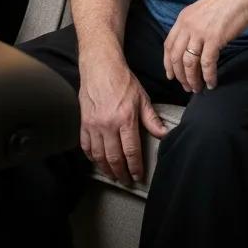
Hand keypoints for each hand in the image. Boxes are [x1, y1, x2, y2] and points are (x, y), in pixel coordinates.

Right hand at [78, 57, 167, 184]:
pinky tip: (97, 161)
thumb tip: (164, 134)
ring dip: (106, 169)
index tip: (138, 177)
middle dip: (121, 173)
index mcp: (125, 119)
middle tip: (126, 181)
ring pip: (99, 156)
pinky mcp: (84, 122)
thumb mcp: (142, 98)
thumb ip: (151, 119)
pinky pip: (86, 145)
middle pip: (114, 158)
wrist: (100, 66)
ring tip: (113, 175)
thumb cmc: (123, 80)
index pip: (131, 151)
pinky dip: (91, 157)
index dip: (135, 167)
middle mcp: (108, 124)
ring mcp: (94, 124)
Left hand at [164, 0, 247, 92]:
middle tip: (187, 87)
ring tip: (198, 88)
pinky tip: (212, 83)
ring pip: (189, 63)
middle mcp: (187, 25)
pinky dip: (208, 76)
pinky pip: (207, 63)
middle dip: (180, 76)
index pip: (168, 45)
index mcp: (183, 18)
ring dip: (193, 79)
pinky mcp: (214, 38)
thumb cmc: (227, 2)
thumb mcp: (202, 12)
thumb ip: (194, 26)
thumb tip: (192, 45)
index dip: (167, 63)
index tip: (171, 76)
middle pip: (176, 57)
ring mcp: (200, 32)